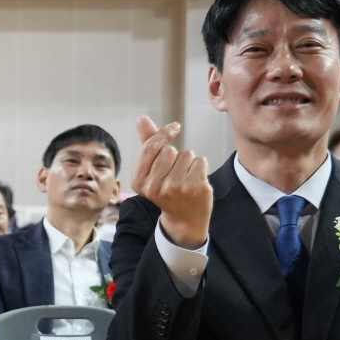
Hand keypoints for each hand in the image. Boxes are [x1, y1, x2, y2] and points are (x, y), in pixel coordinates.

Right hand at [133, 116, 212, 247]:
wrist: (185, 220)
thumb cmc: (168, 190)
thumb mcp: (153, 170)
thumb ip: (148, 144)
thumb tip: (141, 119)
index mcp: (139, 182)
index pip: (150, 147)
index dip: (163, 134)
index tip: (175, 127)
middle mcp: (154, 187)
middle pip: (169, 150)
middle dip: (175, 157)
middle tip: (175, 175)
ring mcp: (175, 188)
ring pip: (186, 154)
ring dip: (189, 162)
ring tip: (185, 179)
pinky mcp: (194, 187)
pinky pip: (200, 161)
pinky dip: (200, 167)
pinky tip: (196, 182)